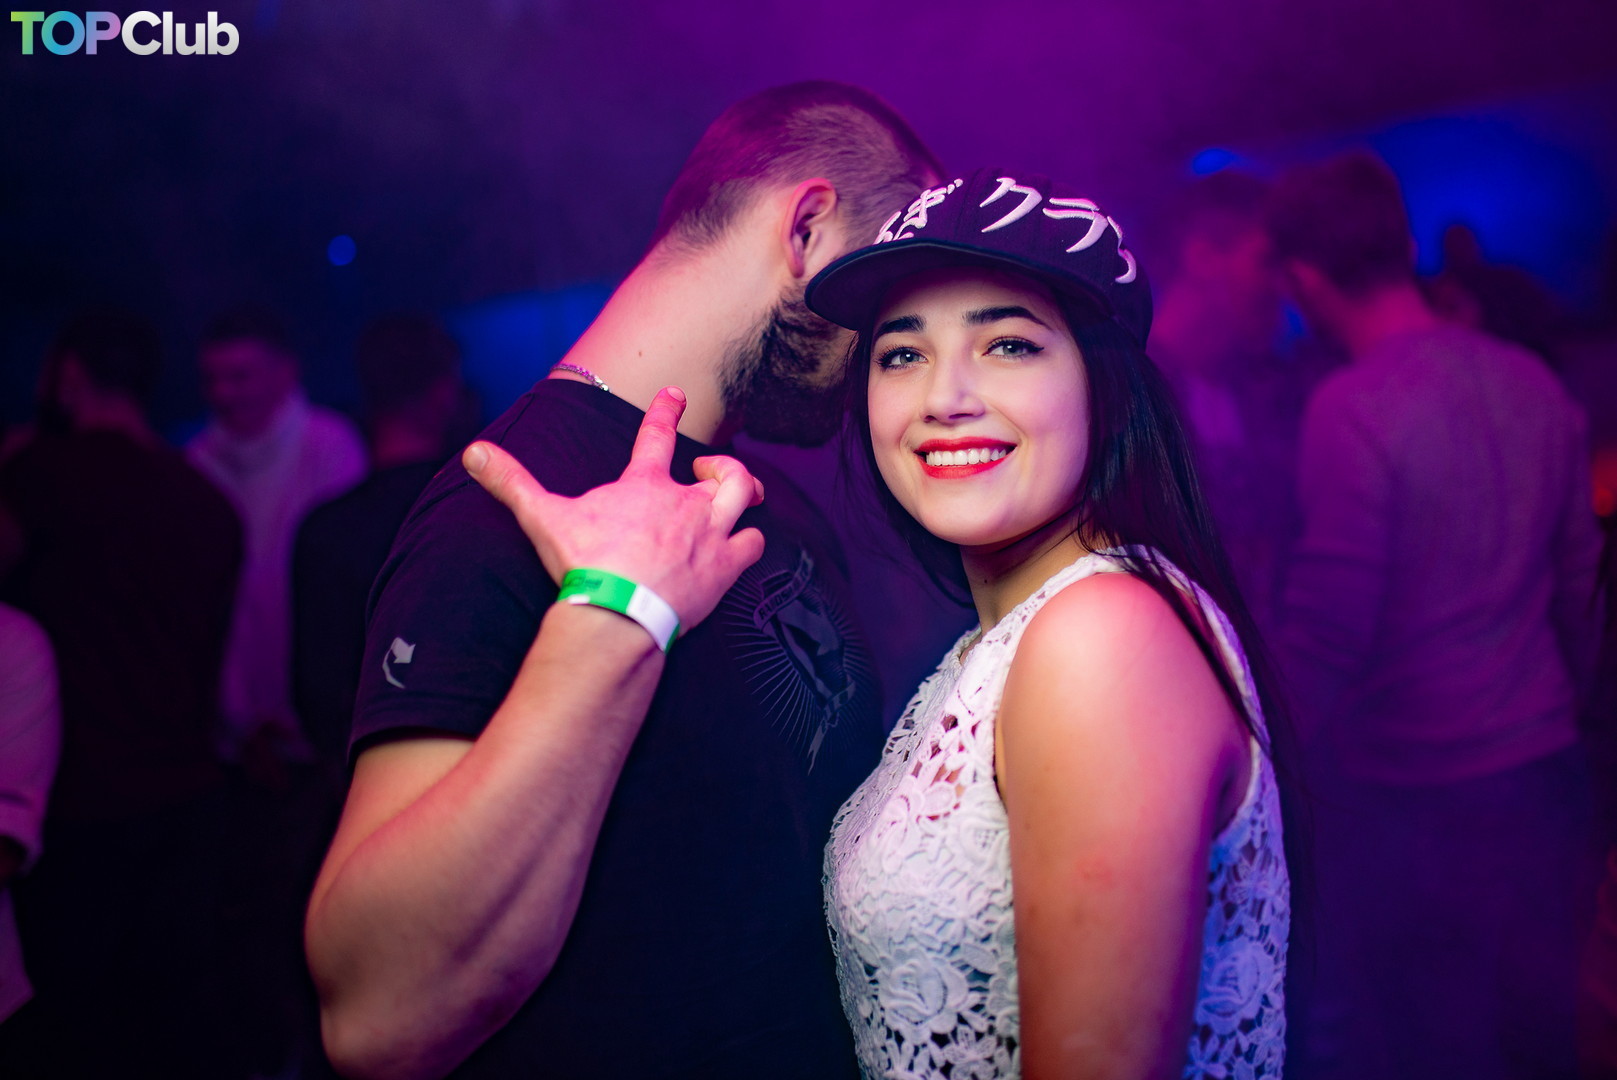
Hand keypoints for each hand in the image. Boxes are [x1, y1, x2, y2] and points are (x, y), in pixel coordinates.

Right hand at [463, 386, 766, 631]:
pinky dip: (751, 541)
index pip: (657, 435)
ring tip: (744, 495)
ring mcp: (709, 533)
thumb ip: (512, 482)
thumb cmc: (584, 563)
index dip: (667, 410)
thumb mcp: (542, 517)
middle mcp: (684, 503)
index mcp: (644, 486)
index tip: (676, 393)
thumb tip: (474, 454)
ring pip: (745, 497)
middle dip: (721, 463)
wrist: (618, 611)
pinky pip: (754, 544)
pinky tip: (743, 544)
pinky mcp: (724, 567)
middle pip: (722, 468)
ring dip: (746, 493)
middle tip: (708, 467)